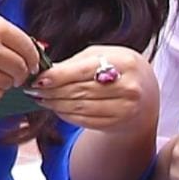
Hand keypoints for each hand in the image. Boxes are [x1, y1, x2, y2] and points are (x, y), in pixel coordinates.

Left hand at [31, 45, 156, 133]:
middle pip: (79, 91)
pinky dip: (66, 115)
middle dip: (52, 91)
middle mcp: (128, 87)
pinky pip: (84, 120)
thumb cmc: (119, 68)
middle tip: (33, 90)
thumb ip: (75, 62)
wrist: (145, 94)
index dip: (57, 76)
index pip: (83, 71)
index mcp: (124, 62)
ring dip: (56, 104)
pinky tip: (57, 108)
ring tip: (42, 99)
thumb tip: (44, 72)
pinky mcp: (117, 124)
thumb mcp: (102, 55)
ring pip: (79, 108)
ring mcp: (124, 108)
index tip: (38, 79)